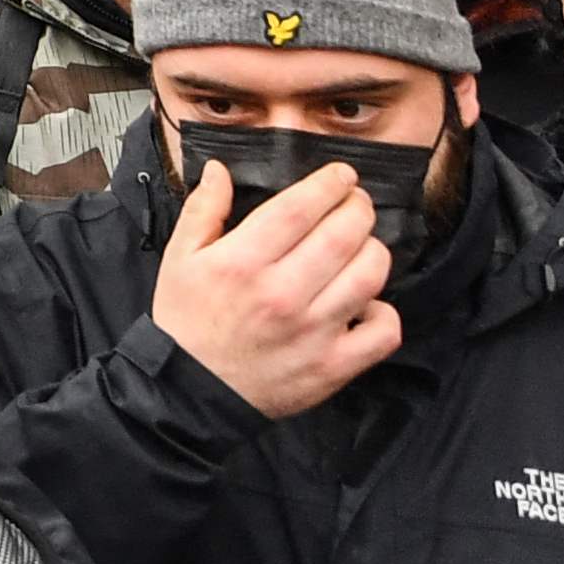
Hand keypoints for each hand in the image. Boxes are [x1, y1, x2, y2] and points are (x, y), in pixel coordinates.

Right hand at [145, 155, 400, 418]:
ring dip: (373, 250)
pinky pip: (384, 331)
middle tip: (355, 204)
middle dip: (358, 207)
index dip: (331, 183)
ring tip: (361, 247)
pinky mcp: (332, 366)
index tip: (342, 176)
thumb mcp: (179, 260)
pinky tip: (365, 304)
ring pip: (370, 274)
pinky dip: (384, 312)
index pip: (302, 206)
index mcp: (242, 262)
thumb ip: (202, 210)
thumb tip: (220, 169)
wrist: (188, 393)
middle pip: (345, 233)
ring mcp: (313, 332)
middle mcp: (282, 294)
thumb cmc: (187, 322)